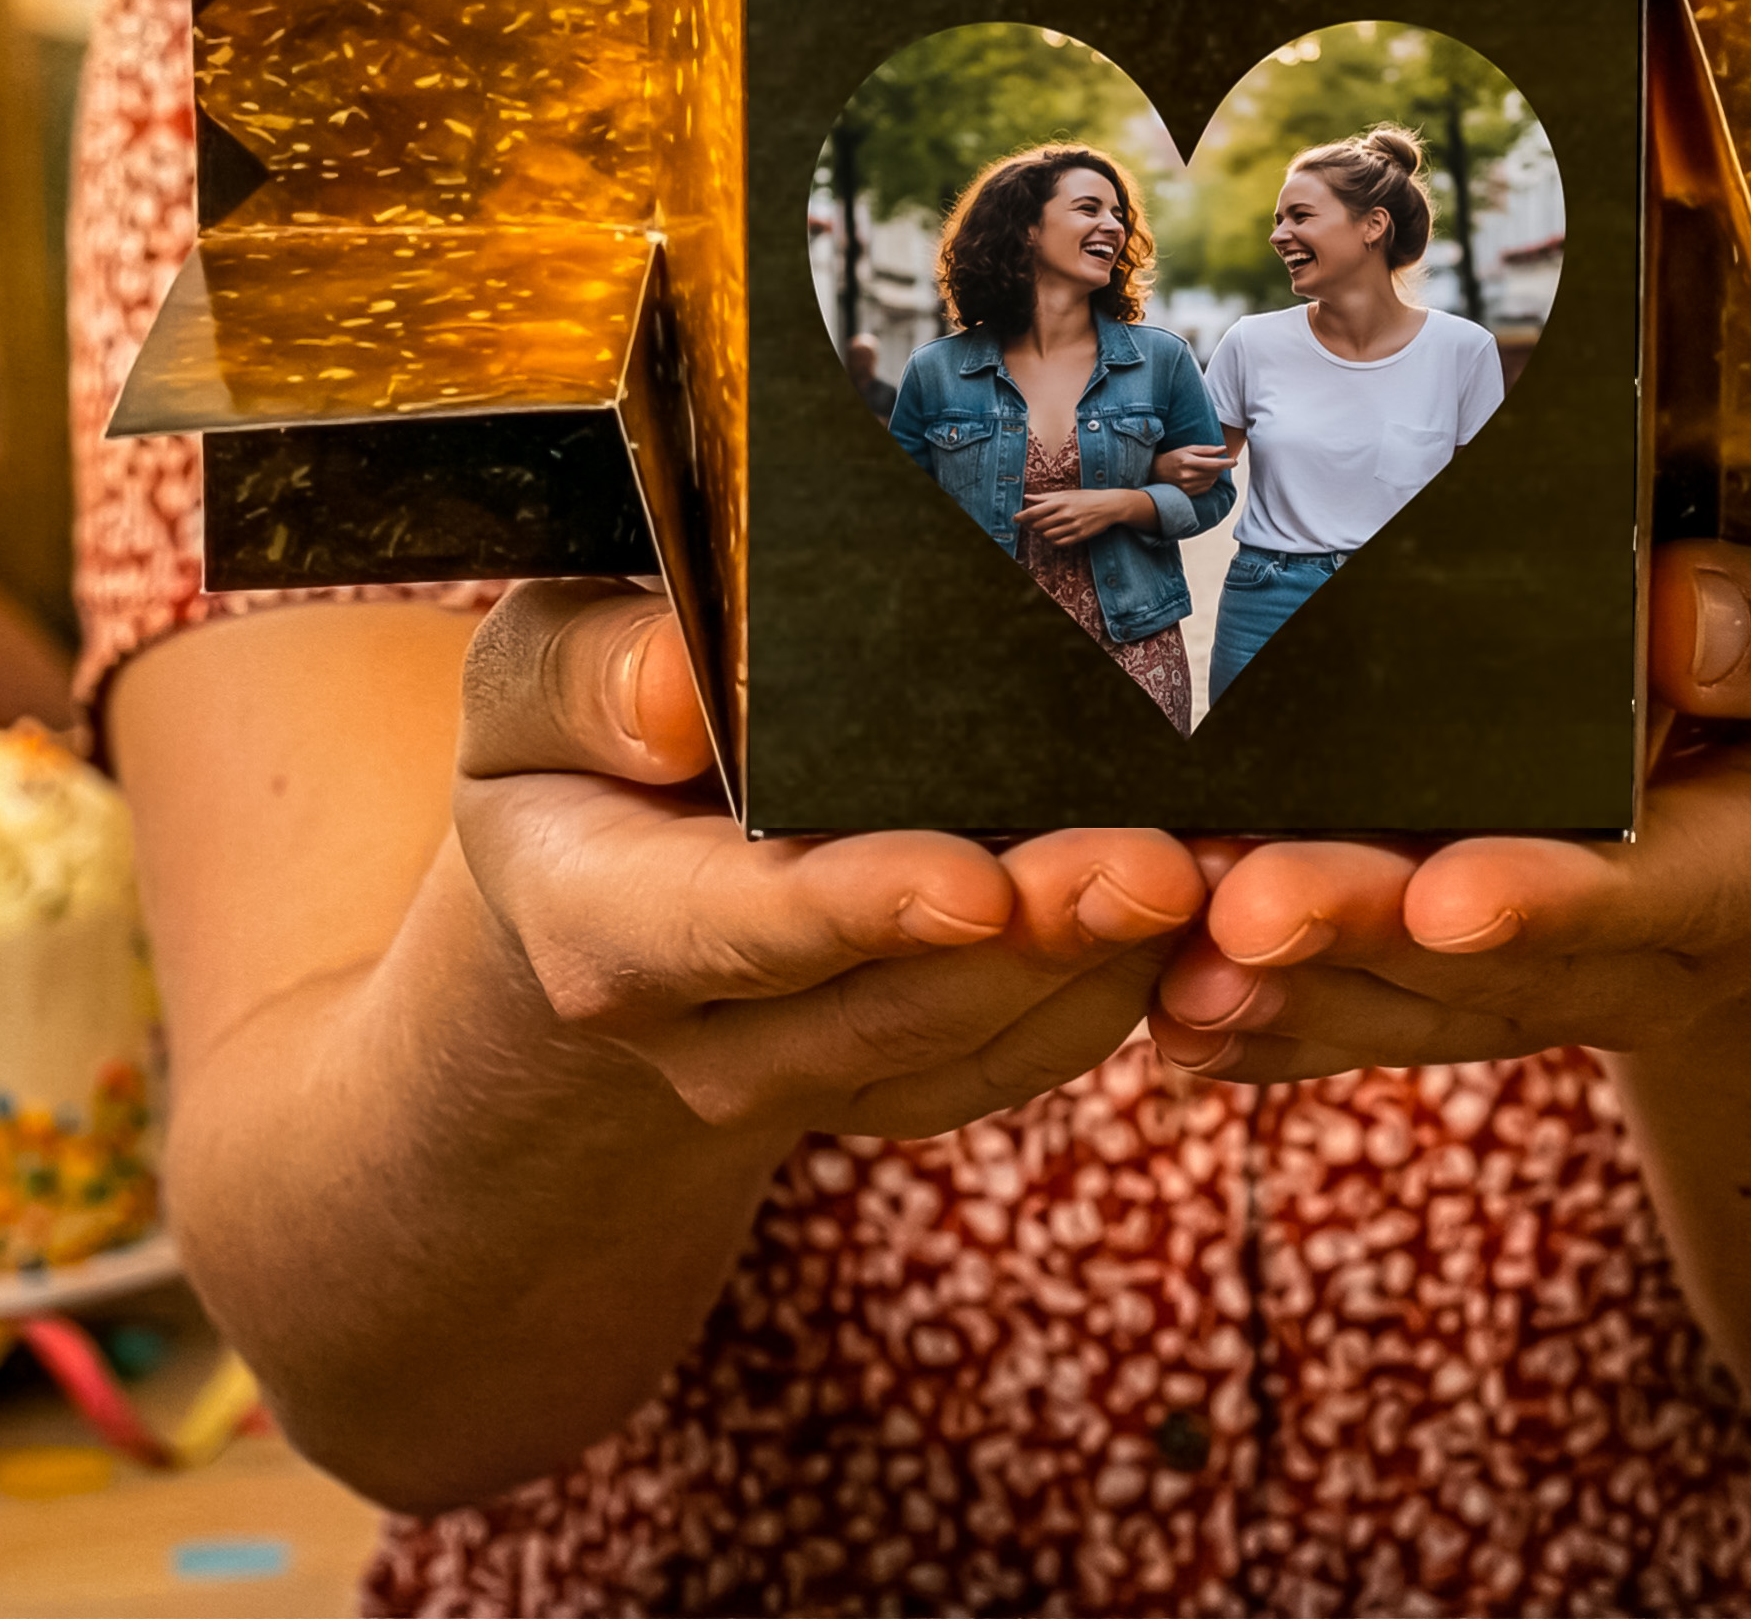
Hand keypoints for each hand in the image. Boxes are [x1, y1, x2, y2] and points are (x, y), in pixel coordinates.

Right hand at [454, 579, 1204, 1142]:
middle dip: (1041, 935)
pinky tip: (1207, 900)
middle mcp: (714, 1037)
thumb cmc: (577, 743)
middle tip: (1167, 865)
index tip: (978, 886)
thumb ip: (584, 673)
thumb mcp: (529, 680)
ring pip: (986, 1043)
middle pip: (901, 1003)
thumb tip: (679, 687)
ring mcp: (819, 1074)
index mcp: (606, 927)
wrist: (585, 896)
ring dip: (1106, 964)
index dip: (866, 911)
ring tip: (1221, 869)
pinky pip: (1027, 1055)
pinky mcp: (910, 1076)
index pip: (746, 929)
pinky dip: (1120, 983)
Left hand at [1013, 485, 1155, 546]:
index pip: (1034, 511)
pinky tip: (1053, 535)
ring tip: (1043, 528)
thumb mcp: (1066, 493)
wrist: (1109, 505)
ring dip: (1042, 533)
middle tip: (1029, 524)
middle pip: (1039, 525)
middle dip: (1031, 526)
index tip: (1014, 519)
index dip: (1022, 516)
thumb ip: (1045, 496)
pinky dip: (1053, 540)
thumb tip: (1027, 497)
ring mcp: (1073, 526)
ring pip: (1048, 535)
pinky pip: (1060, 542)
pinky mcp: (1080, 536)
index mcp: (1061, 501)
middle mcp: (1066, 514)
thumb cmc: (1085, 497)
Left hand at [1149, 540, 1750, 1079]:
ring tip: (1180, 972)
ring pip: (1412, 1005)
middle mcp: (1648, 956)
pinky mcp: (1463, 981)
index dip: (1556, 898)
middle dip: (1365, 944)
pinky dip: (1272, 1025)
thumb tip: (1682, 622)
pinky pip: (1367, 1017)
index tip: (1448, 895)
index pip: (1660, 889)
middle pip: (1498, 967)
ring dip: (1293, 993)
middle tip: (1246, 916)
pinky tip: (1172, 1022)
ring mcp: (1547, 979)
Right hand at [1151, 443, 1236, 494]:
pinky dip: (1208, 482)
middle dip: (1219, 467)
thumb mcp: (1187, 449)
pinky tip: (1202, 476)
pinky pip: (1205, 489)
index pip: (1214, 464)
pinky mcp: (1187, 494)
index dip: (1227, 463)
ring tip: (1206, 468)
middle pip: (1214, 473)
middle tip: (1216, 461)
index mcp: (1188, 462)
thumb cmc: (1172, 458)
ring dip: (1214, 475)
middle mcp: (1187, 476)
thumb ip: (1206, 450)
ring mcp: (1187, 487)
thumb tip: (1224, 449)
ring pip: (1211, 481)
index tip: (1235, 461)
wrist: (1154, 473)